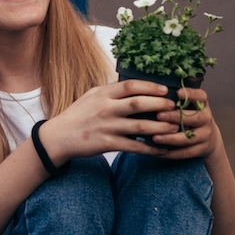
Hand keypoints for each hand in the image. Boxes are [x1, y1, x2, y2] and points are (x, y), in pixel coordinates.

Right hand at [39, 79, 179, 163]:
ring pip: (139, 126)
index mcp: (103, 94)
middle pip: (138, 104)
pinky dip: (150, 149)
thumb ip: (112, 91)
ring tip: (174, 128)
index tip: (165, 90)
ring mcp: (107, 127)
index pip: (130, 85)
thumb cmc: (79, 115)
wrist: (59, 137)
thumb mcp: (92, 96)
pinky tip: (162, 149)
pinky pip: (134, 147)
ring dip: (160, 127)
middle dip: (159, 104)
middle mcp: (105, 108)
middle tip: (174, 107)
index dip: (150, 87)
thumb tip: (136, 86)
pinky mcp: (107, 144)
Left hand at [151, 87, 220, 158]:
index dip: (190, 94)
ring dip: (171, 138)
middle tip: (159, 115)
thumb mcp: (188, 105)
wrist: (208, 138)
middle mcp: (207, 118)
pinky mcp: (202, 149)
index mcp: (202, 104)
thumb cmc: (190, 116)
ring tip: (155, 138)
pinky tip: (158, 151)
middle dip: (175, 117)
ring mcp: (206, 134)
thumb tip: (153, 90)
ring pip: (188, 138)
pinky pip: (186, 152)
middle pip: (194, 118)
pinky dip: (171, 153)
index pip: (200, 96)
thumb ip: (176, 99)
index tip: (177, 92)